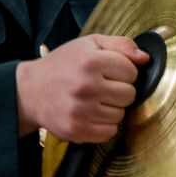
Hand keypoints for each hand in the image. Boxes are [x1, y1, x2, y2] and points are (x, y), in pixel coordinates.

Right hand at [15, 35, 147, 141]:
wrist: (30, 90)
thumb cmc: (62, 65)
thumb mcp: (89, 44)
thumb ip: (120, 45)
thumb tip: (145, 58)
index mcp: (91, 61)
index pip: (132, 71)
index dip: (123, 71)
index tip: (108, 71)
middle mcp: (86, 86)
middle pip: (129, 95)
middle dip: (119, 90)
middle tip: (102, 86)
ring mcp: (81, 110)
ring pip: (121, 115)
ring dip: (111, 108)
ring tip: (94, 100)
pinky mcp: (77, 129)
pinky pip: (109, 132)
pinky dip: (104, 125)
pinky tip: (91, 114)